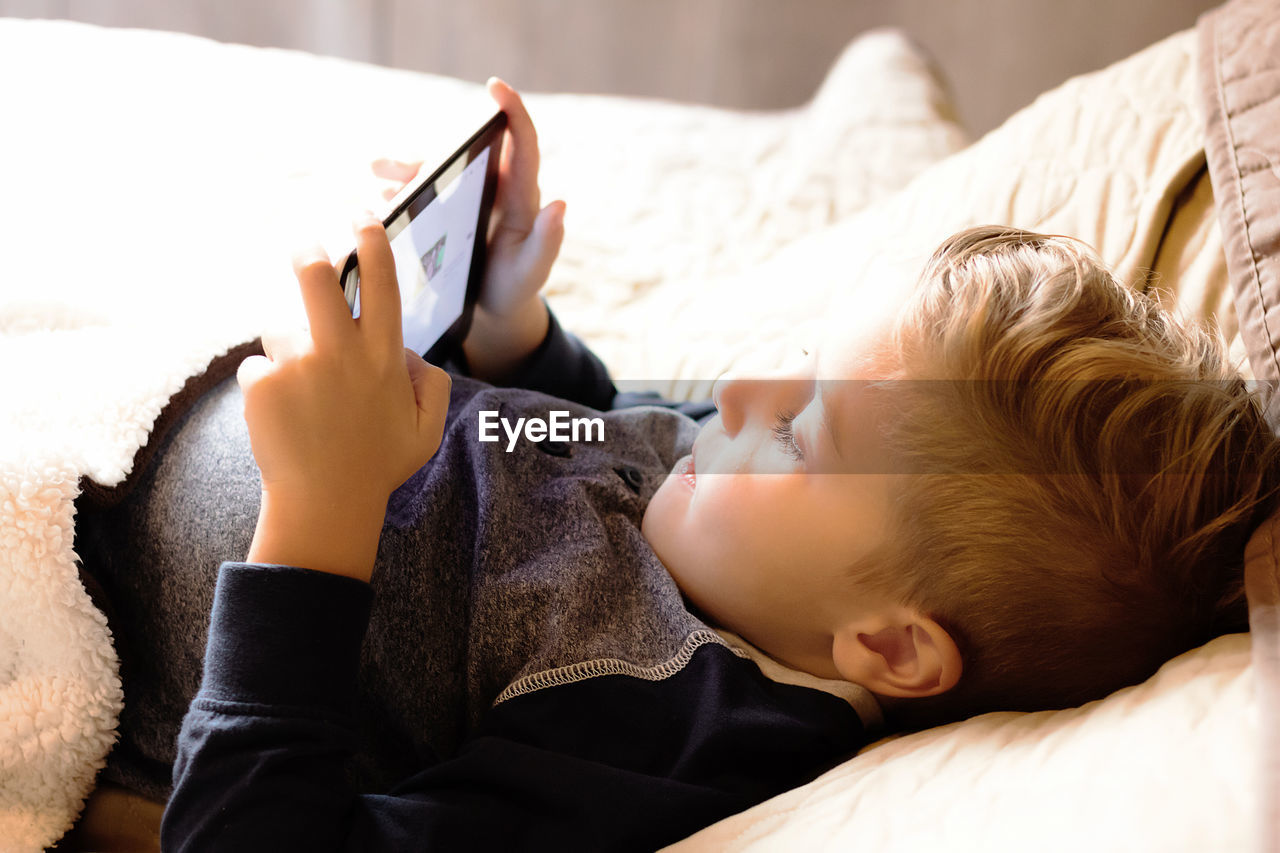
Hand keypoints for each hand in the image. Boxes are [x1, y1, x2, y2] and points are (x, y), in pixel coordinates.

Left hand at [237, 214, 451, 579]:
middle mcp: (342, 353)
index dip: (372, 242)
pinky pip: (257, 370)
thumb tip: (409, 353)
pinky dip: (264, 391)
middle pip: (316, 277)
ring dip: (287, 356)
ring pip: (282, 334)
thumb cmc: (377, 467)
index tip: (363, 217)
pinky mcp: (262, 385)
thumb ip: (431, 384)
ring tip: (301, 403)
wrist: (324, 507)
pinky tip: (282, 422)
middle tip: (303, 248)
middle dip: (308, 254)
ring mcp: (299, 367)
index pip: (382, 283)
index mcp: (384, 358)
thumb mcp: (427, 430)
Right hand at [371, 77, 565, 381]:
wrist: (494, 308)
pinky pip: (424, 190)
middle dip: (430, 153)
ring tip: (377, 172)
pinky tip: (380, 197)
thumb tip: (560, 204)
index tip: (495, 86)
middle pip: (465, 154)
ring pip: (438, 170)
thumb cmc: (516, 286)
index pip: (522, 143)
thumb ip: (546, 242)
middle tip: (392, 162)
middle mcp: (496, 187)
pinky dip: (401, 190)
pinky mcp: (448, 209)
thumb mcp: (531, 271)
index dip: (513, 110)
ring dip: (406, 169)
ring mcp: (469, 196)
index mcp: (522, 197)